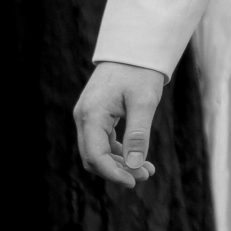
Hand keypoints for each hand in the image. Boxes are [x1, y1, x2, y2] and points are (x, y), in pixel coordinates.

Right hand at [74, 61, 166, 188]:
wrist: (134, 48)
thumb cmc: (140, 72)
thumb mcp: (144, 102)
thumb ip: (138, 134)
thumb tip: (135, 165)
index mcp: (91, 115)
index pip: (95, 156)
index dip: (113, 173)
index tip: (134, 182)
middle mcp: (83, 117)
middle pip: (94, 157)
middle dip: (118, 170)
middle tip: (146, 176)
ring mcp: (87, 116)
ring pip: (98, 151)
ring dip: (119, 163)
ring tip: (147, 170)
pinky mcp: (95, 115)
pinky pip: (102, 141)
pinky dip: (118, 151)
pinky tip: (137, 157)